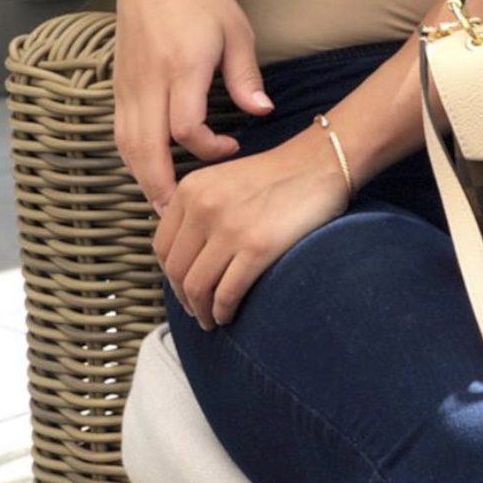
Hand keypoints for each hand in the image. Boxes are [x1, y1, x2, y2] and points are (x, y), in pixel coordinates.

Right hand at [113, 0, 274, 215]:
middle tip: (179, 217)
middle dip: (161, 186)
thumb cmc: (202, 1)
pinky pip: (119, 132)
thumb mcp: (237, 31)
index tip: (233, 148)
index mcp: (182, 67)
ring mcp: (128, 86)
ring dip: (142, 179)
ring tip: (162, 207)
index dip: (209, 150)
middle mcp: (149, 81)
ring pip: (127, 145)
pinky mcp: (118, 87)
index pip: (186, 128)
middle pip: (146, 148)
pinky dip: (131, 159)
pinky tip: (146, 175)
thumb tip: (263, 113)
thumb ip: (246, 76)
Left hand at [154, 122, 349, 329]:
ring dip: (203, 312)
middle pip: (177, 271)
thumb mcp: (223, 179)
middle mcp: (204, 207)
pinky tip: (229, 314)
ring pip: (197, 287)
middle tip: (198, 312)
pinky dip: (224, 311)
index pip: (161, 247)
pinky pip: (227, 293)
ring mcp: (230, 227)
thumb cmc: (278, 175)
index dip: (170, 276)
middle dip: (185, 299)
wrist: (321, 163)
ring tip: (213, 319)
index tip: (183, 287)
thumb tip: (183, 254)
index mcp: (191, 189)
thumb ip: (198, 208)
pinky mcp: (258, 246)